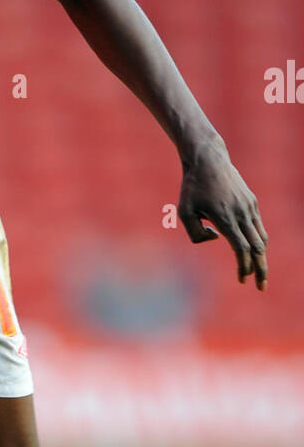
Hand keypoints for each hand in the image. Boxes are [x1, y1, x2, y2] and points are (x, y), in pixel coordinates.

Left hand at [178, 138, 267, 289]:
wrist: (208, 159)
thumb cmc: (192, 187)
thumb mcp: (183, 212)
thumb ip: (195, 234)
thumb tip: (216, 238)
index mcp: (225, 217)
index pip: (241, 248)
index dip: (243, 267)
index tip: (241, 281)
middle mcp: (241, 213)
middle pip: (257, 248)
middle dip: (260, 269)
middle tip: (261, 287)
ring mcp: (249, 206)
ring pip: (261, 238)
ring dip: (261, 257)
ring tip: (259, 273)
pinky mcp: (252, 201)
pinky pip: (258, 226)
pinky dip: (257, 241)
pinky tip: (253, 251)